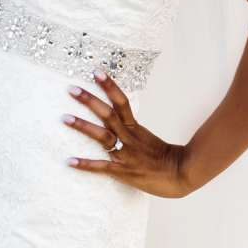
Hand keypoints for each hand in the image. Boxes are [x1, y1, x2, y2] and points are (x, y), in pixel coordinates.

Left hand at [64, 75, 189, 196]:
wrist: (182, 174)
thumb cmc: (165, 158)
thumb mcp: (148, 140)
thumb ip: (131, 133)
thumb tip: (117, 124)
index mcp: (136, 129)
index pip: (122, 102)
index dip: (109, 86)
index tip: (97, 72)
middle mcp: (129, 138)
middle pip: (108, 114)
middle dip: (89, 101)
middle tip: (71, 88)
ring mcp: (126, 154)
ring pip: (102, 136)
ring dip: (83, 126)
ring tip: (65, 117)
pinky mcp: (123, 171)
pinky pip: (101, 166)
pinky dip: (85, 164)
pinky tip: (70, 161)